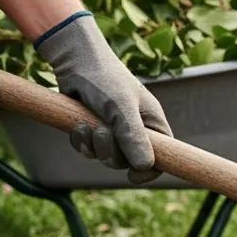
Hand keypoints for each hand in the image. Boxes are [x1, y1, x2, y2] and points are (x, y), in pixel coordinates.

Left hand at [36, 11, 172, 183]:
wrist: (74, 61)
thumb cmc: (105, 79)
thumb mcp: (121, 108)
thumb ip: (133, 136)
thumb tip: (145, 166)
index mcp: (151, 124)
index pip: (162, 156)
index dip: (150, 170)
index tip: (133, 176)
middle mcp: (135, 130)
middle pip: (128, 162)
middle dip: (111, 153)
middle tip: (102, 133)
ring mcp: (113, 131)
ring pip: (105, 157)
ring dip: (93, 145)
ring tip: (86, 125)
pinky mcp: (93, 130)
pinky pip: (88, 150)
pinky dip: (81, 141)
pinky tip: (77, 125)